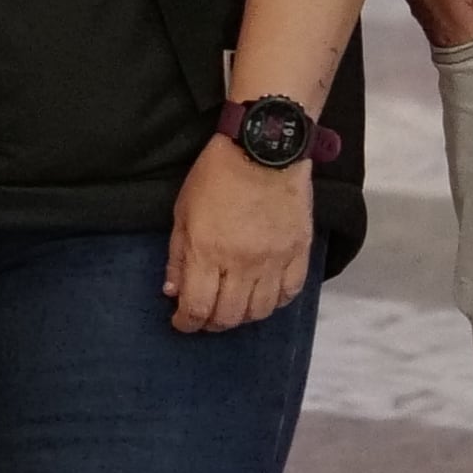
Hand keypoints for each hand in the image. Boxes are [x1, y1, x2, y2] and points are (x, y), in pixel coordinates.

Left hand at [166, 134, 314, 330]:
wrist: (264, 148)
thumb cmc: (216, 174)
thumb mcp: (183, 210)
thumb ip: (177, 255)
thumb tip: (172, 292)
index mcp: (207, 251)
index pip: (197, 307)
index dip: (186, 323)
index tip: (181, 322)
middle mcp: (242, 264)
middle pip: (229, 316)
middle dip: (211, 323)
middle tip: (205, 317)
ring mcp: (274, 261)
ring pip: (260, 312)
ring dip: (242, 317)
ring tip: (233, 308)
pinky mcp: (299, 253)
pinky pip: (290, 294)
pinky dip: (275, 303)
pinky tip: (263, 297)